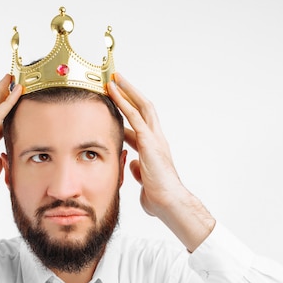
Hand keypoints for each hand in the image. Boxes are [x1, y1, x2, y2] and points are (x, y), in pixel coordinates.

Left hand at [108, 73, 214, 250]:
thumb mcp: (144, 180)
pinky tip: (112, 93)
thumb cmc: (159, 197)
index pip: (140, 124)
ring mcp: (155, 138)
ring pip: (141, 107)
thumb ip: (138, 170)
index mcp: (154, 148)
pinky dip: (123, 102)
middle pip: (144, 108)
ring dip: (126, 91)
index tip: (116, 104)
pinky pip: (135, 116)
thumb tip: (132, 164)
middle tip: (116, 81)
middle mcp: (156, 139)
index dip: (128, 112)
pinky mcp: (150, 141)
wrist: (170, 203)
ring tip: (113, 79)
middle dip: (130, 93)